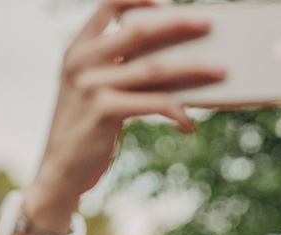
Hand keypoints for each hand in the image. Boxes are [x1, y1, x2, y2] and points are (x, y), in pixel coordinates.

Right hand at [30, 0, 225, 219]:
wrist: (59, 172)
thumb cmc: (84, 130)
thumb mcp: (90, 91)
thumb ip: (116, 70)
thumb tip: (172, 61)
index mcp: (77, 49)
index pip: (107, 5)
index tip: (169, 3)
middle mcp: (81, 61)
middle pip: (139, 31)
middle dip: (178, 24)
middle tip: (209, 24)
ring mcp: (91, 86)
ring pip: (155, 69)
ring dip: (194, 69)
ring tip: (221, 71)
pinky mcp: (103, 111)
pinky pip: (154, 104)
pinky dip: (177, 112)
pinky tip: (189, 124)